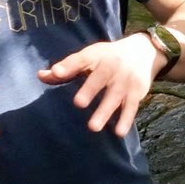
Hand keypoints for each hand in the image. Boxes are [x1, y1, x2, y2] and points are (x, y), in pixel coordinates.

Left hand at [38, 34, 163, 137]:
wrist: (144, 51)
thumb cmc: (107, 57)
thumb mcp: (89, 57)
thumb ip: (66, 68)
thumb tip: (40, 76)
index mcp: (96, 56)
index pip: (81, 59)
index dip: (68, 65)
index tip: (56, 72)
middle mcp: (111, 66)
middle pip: (99, 78)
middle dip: (90, 90)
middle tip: (78, 103)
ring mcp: (125, 80)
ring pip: (114, 97)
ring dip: (105, 112)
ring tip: (93, 127)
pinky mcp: (137, 92)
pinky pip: (131, 107)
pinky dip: (126, 120)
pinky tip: (119, 132)